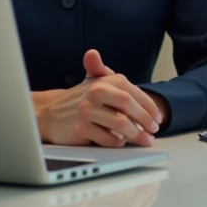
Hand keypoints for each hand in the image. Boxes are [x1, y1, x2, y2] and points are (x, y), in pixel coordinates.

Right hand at [31, 49, 163, 146]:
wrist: (49, 113)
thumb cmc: (80, 99)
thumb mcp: (96, 81)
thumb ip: (113, 77)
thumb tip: (107, 63)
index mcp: (104, 80)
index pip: (133, 92)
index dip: (149, 107)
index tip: (158, 118)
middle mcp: (96, 92)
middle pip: (128, 106)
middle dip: (145, 120)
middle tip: (154, 131)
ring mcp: (87, 110)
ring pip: (120, 123)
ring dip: (136, 134)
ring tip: (144, 140)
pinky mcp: (80, 128)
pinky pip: (107, 138)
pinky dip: (118, 142)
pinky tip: (122, 142)